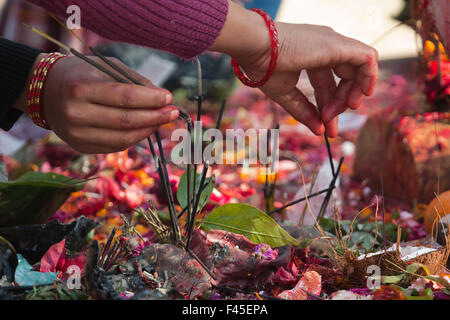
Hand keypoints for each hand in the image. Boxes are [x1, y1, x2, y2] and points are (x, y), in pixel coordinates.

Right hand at [33, 55, 177, 152]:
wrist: (45, 91)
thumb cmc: (80, 74)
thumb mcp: (104, 66)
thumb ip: (134, 81)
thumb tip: (163, 97)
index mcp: (81, 88)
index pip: (126, 97)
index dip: (152, 99)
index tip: (169, 98)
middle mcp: (76, 113)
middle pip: (127, 121)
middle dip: (156, 117)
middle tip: (173, 112)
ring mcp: (77, 134)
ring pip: (124, 138)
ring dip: (148, 130)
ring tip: (162, 121)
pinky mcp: (80, 146)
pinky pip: (115, 146)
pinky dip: (134, 138)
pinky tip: (146, 128)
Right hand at [212, 2, 377, 137]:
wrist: (255, 47)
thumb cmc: (263, 67)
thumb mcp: (286, 94)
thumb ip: (304, 111)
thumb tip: (319, 131)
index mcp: (311, 57)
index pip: (328, 85)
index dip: (329, 107)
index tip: (325, 128)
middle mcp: (326, 48)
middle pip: (345, 79)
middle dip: (341, 104)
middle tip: (329, 121)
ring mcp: (333, 44)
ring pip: (360, 68)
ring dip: (356, 93)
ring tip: (347, 109)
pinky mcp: (338, 45)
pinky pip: (367, 59)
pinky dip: (369, 77)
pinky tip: (362, 95)